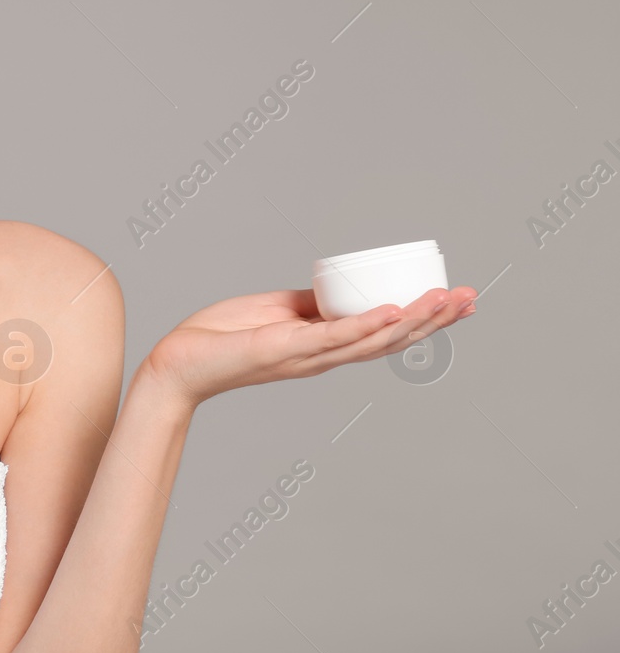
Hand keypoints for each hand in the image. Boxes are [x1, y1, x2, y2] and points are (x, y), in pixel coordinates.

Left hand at [144, 285, 477, 407]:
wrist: (181, 361)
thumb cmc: (222, 338)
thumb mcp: (277, 312)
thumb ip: (309, 306)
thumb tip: (338, 291)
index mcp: (325, 346)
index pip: (387, 334)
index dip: (426, 320)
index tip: (461, 302)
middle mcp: (325, 356)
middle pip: (393, 339)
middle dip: (435, 319)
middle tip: (472, 298)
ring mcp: (309, 355)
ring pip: (373, 339)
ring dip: (413, 319)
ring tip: (446, 299)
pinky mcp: (286, 348)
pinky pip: (333, 336)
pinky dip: (365, 323)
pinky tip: (395, 310)